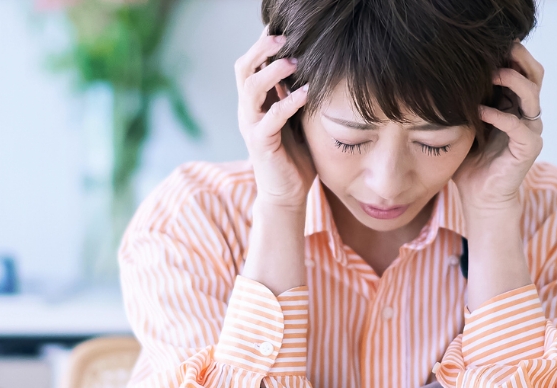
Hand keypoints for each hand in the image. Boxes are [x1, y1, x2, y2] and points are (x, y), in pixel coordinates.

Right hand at [236, 28, 314, 208]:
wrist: (287, 192)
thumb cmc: (295, 153)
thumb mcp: (296, 115)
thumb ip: (295, 91)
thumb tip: (313, 62)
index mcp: (255, 100)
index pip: (251, 62)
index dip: (263, 43)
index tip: (282, 26)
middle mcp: (248, 109)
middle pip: (243, 68)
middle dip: (261, 49)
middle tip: (283, 37)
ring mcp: (251, 126)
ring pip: (251, 89)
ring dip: (272, 71)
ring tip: (294, 61)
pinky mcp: (260, 144)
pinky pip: (270, 118)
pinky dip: (289, 103)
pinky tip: (307, 93)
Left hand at [453, 42, 544, 213]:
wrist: (478, 195)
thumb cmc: (468, 158)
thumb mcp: (464, 121)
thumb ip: (463, 99)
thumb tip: (441, 73)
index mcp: (513, 103)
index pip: (521, 69)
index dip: (510, 54)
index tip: (489, 43)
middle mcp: (526, 113)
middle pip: (534, 75)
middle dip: (519, 58)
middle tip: (501, 48)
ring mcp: (530, 130)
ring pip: (532, 96)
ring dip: (513, 81)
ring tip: (493, 74)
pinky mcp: (528, 148)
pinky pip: (520, 127)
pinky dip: (500, 116)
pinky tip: (481, 111)